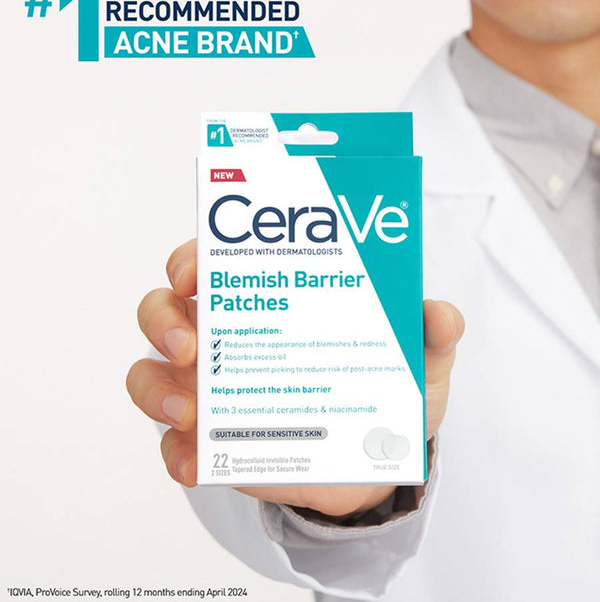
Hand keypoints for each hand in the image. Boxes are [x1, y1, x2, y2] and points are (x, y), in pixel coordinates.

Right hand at [127, 239, 464, 516]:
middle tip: (191, 343)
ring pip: (152, 373)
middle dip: (164, 319)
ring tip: (189, 406)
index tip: (196, 271)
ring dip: (158, 386)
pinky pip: (176, 445)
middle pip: (164, 310)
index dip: (192, 258)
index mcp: (267, 299)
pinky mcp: (214, 443)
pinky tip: (196, 460)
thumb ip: (429, 334)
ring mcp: (213, 391)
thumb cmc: (387, 391)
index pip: (213, 263)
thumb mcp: (415, 359)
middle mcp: (229, 337)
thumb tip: (441, 316)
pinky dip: (177, 452)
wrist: (378, 460)